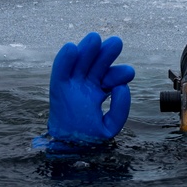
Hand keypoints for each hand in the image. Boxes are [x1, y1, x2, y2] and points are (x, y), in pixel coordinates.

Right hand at [38, 32, 134, 148]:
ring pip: (81, 62)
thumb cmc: (88, 137)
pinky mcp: (58, 86)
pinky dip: (64, 59)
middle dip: (107, 53)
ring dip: (87, 50)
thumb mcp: (110, 127)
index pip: (112, 78)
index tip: (128, 74)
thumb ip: (120, 110)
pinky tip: (71, 47)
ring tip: (95, 38)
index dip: (119, 74)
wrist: (68, 148)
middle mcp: (87, 84)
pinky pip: (60, 70)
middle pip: (98, 64)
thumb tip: (121, 87)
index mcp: (100, 92)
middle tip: (117, 42)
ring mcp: (73, 84)